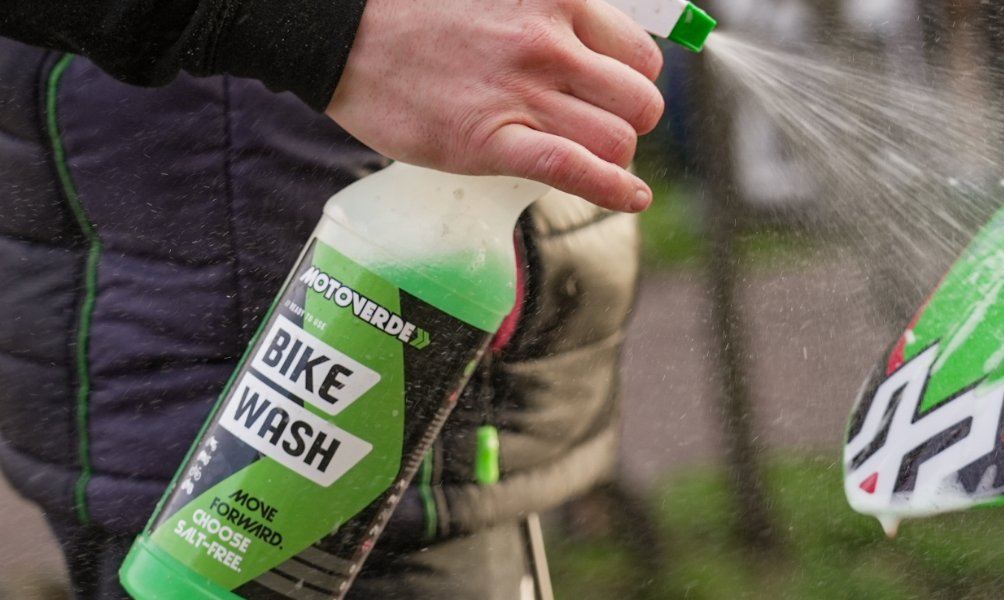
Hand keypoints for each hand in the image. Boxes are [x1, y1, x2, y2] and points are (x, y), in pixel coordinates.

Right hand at [326, 0, 664, 211]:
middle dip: (629, 122)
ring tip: (590, 159)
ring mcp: (524, 93)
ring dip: (614, 157)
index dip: (632, 82)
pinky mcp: (493, 140)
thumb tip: (584, 43)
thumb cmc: (414, 11)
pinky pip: (578, 170)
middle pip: (640, 101)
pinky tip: (630, 197)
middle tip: (598, 130)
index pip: (640, 55)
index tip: (612, 96)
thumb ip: (548, 13)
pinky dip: (614, 191)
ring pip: (619, 139)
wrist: (340, 32)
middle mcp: (551, 44)